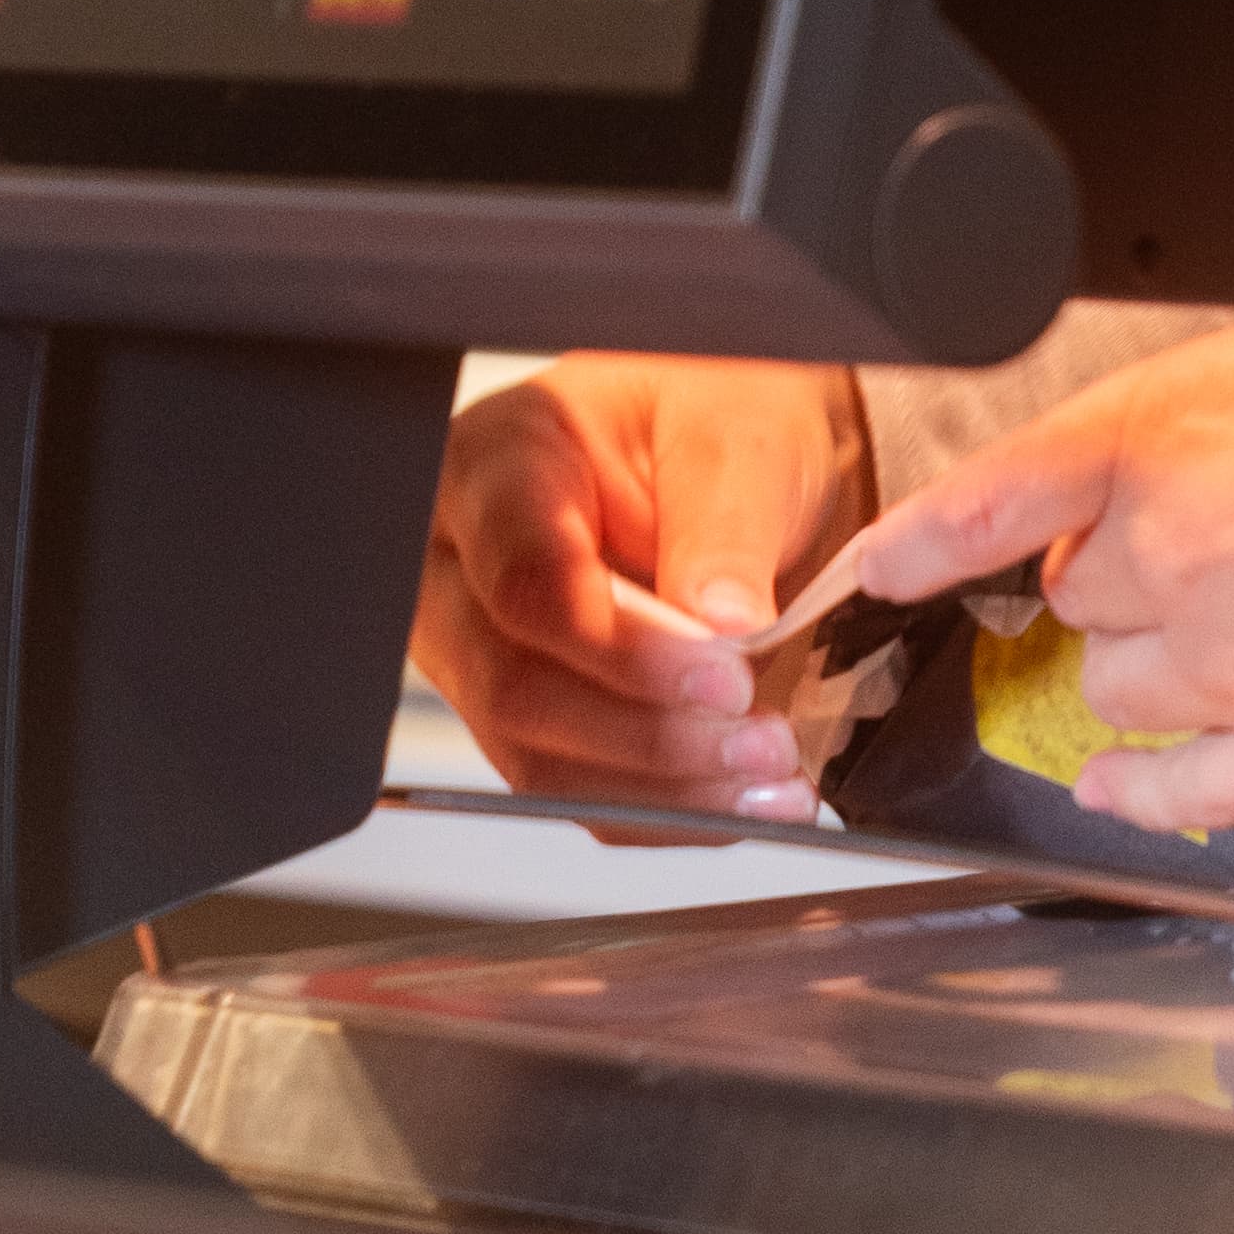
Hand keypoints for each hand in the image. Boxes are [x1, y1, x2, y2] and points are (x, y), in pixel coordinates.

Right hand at [415, 360, 868, 809]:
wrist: (740, 465)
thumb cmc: (715, 421)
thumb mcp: (738, 435)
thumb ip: (724, 524)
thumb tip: (721, 621)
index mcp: (497, 465)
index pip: (522, 575)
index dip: (620, 645)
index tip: (725, 670)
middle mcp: (464, 565)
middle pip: (513, 684)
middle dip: (646, 732)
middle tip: (757, 736)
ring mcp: (487, 652)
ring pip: (538, 758)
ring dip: (664, 789)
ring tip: (769, 776)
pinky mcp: (534, 719)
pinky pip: (578, 794)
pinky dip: (670, 812)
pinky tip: (746, 799)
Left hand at [851, 318, 1233, 833]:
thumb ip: (1188, 422)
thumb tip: (1124, 480)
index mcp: (1172, 435)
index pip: (998, 494)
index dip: (923, 538)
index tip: (876, 568)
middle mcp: (1179, 552)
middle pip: (1079, 592)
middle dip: (1130, 570)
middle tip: (1228, 542)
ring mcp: (1232, 661)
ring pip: (1116, 684)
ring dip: (1160, 659)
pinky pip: (1175, 789)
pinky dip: (1144, 787)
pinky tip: (1139, 776)